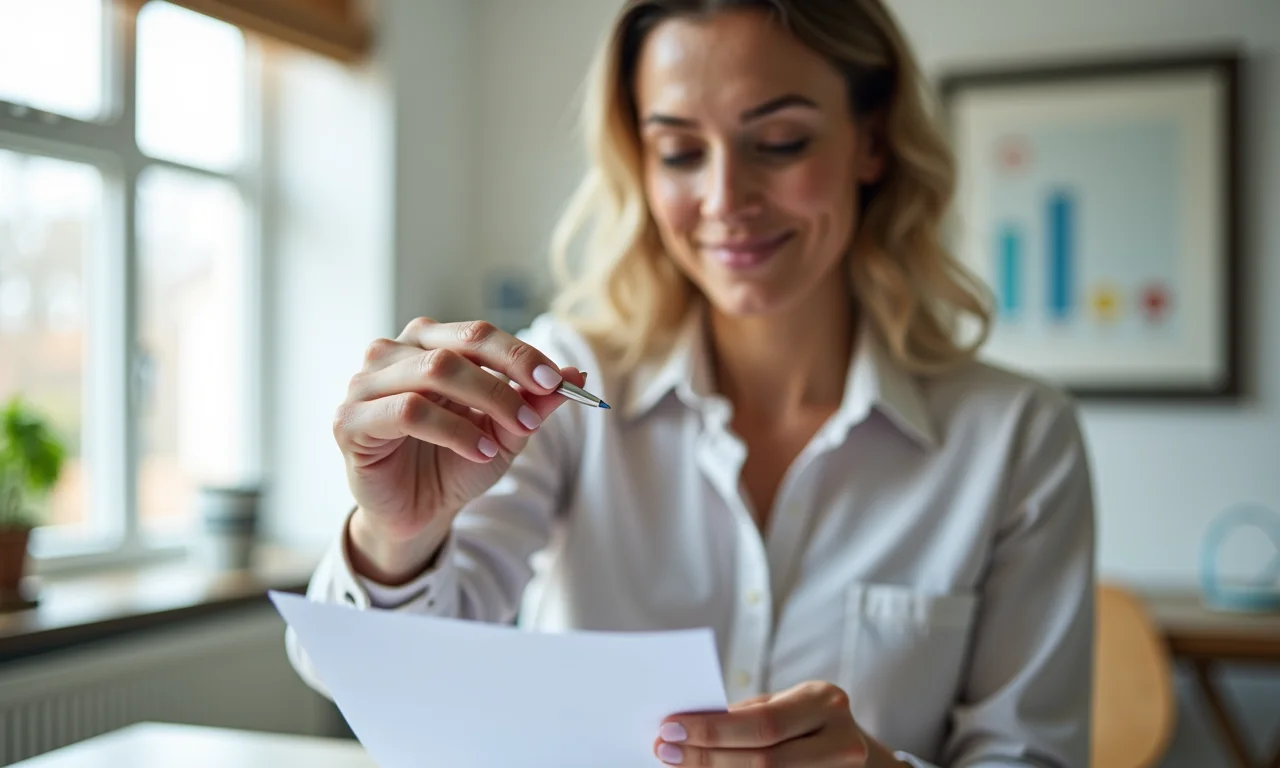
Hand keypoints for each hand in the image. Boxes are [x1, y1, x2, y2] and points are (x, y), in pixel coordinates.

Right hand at [332, 317, 583, 580]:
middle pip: (458, 347)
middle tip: (542, 403)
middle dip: (507, 375)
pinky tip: (481, 452)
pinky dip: (454, 431)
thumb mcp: (506, 432)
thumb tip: (577, 374)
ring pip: (434, 373)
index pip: (478, 333)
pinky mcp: (350, 421)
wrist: (419, 512)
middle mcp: (392, 353)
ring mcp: (365, 384)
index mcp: (427, 343)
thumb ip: (535, 402)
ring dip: (485, 404)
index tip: (559, 381)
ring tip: (509, 438)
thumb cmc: (456, 461)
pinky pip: (409, 411)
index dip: (520, 354)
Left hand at [654, 682, 905, 766]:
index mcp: (824, 701)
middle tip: (665, 750)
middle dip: (707, 757)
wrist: (858, 754)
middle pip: (764, 760)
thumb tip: (687, 725)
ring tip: (681, 764)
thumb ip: (746, 715)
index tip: (669, 727)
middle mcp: (841, 739)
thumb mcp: (784, 706)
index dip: (713, 730)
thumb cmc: (806, 722)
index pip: (762, 723)